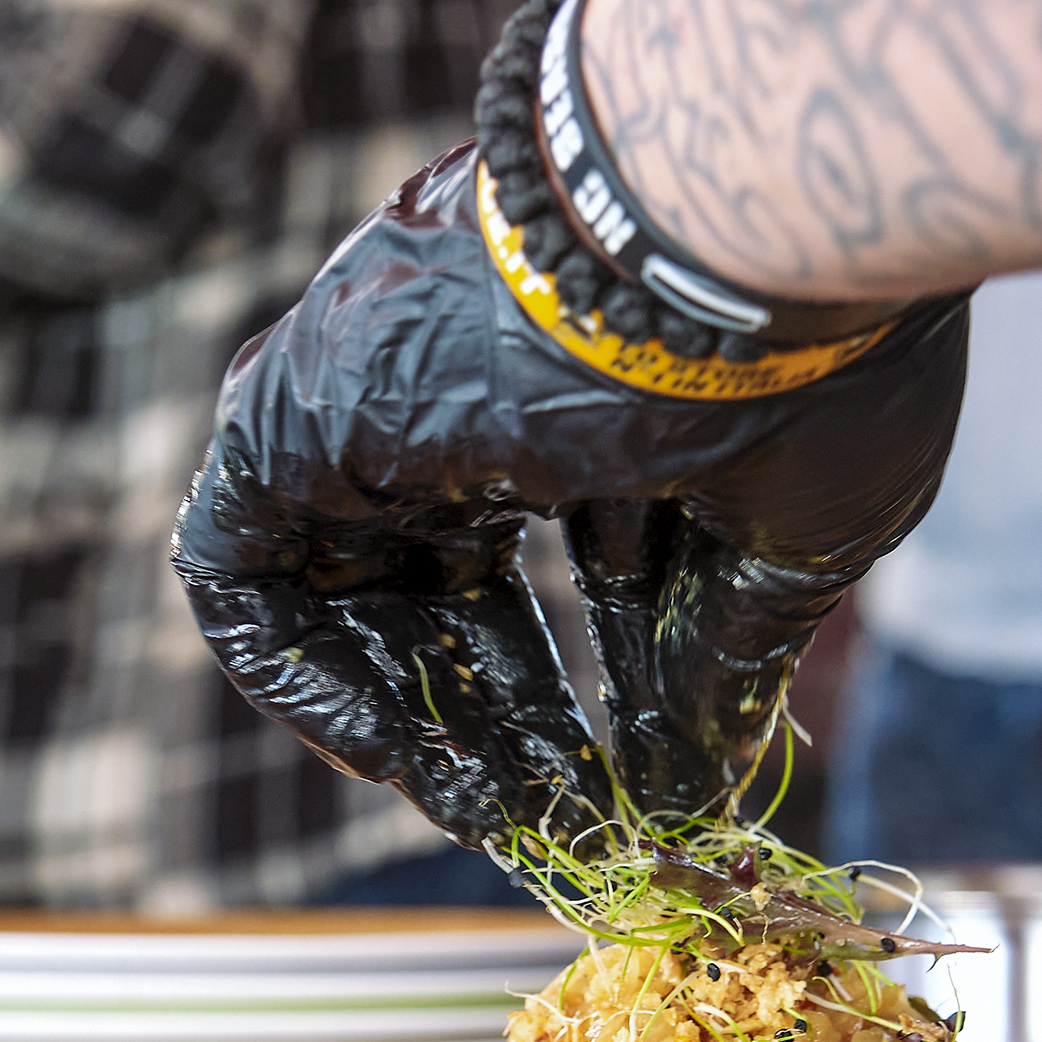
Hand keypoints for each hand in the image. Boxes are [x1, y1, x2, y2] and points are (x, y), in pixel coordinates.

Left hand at [171, 143, 966, 848]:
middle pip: (457, 577)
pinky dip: (299, 675)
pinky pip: (241, 571)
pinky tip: (396, 759)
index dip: (598, 677)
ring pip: (349, 583)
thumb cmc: (800, 361)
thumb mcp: (791, 533)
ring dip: (413, 708)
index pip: (567, 548)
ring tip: (487, 809)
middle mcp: (472, 384)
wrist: (726, 232)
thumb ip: (727, 657)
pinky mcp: (290, 419)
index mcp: (588, 385)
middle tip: (555, 808)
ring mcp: (375, 395)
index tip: (629, 780)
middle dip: (508, 705)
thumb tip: (707, 785)